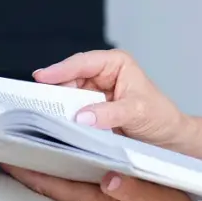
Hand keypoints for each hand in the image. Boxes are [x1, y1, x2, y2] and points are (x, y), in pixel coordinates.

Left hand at [1, 165, 201, 200]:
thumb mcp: (151, 199)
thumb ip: (129, 188)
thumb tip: (110, 177)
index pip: (51, 185)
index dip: (26, 171)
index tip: (7, 155)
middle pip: (50, 183)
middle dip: (29, 165)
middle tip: (12, 144)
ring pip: (62, 182)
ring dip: (46, 166)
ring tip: (33, 146)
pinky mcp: (108, 200)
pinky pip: (78, 183)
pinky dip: (67, 169)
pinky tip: (69, 158)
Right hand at [34, 50, 190, 149]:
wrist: (167, 138)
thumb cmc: (160, 117)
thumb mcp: (138, 111)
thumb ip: (111, 113)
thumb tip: (82, 116)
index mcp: (116, 64)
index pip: (84, 62)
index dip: (62, 69)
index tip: (42, 77)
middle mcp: (102, 75)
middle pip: (69, 79)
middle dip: (53, 90)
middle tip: (34, 104)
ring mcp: (94, 94)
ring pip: (66, 97)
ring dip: (55, 107)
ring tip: (39, 116)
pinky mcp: (89, 113)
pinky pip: (70, 114)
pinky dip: (62, 120)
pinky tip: (51, 127)